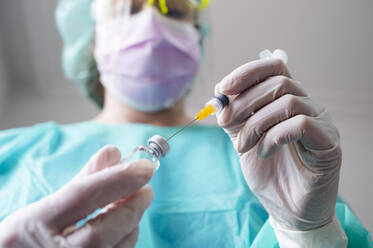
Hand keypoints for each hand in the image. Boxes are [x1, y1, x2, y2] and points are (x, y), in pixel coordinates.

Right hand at [0, 146, 154, 247]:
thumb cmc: (29, 237)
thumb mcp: (46, 206)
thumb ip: (84, 180)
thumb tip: (114, 153)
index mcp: (33, 226)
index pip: (81, 197)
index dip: (117, 179)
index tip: (145, 167)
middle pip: (101, 232)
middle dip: (131, 207)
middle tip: (147, 189)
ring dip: (130, 224)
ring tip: (132, 205)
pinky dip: (125, 239)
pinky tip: (124, 226)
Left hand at [216, 58, 341, 230]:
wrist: (287, 209)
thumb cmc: (268, 173)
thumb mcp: (243, 140)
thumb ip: (234, 119)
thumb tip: (218, 96)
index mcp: (287, 100)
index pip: (274, 67)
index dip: (247, 72)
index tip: (222, 88)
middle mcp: (307, 105)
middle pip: (279, 81)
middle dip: (244, 101)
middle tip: (224, 121)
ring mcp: (321, 122)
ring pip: (288, 101)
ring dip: (256, 123)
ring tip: (242, 146)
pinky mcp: (329, 142)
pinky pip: (301, 124)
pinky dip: (274, 136)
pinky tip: (265, 153)